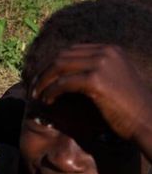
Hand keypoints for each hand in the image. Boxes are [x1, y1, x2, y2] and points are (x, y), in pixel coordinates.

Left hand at [32, 44, 151, 139]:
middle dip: (45, 71)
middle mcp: (105, 52)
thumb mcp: (116, 80)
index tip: (42, 77)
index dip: (53, 64)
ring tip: (36, 95)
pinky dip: (51, 91)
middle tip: (33, 87)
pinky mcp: (96, 80)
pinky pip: (63, 83)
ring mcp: (101, 64)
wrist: (150, 123)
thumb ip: (96, 70)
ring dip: (44, 81)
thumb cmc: (132, 109)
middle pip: (63, 56)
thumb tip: (68, 74)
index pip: (72, 51)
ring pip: (59, 67)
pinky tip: (47, 101)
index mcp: (110, 49)